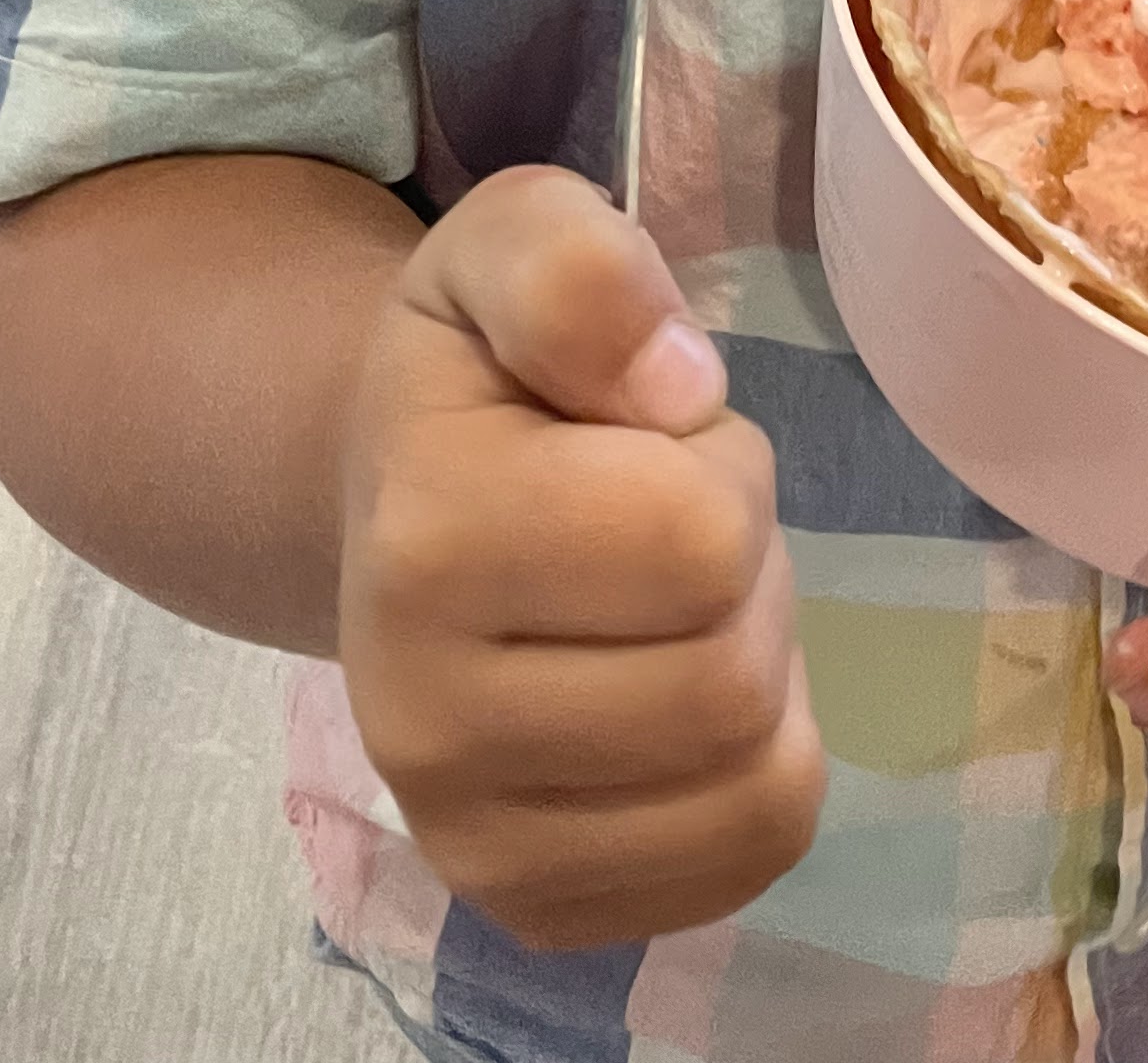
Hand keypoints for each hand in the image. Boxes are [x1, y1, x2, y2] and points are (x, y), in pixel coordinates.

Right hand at [338, 166, 825, 947]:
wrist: (388, 506)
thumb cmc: (478, 369)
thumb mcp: (518, 240)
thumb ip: (584, 270)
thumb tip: (674, 385)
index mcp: (426, 538)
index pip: (701, 542)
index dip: (719, 467)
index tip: (653, 438)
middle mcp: (422, 720)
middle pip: (733, 679)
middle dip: (745, 573)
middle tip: (669, 524)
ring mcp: (470, 837)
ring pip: (755, 785)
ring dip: (759, 672)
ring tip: (673, 606)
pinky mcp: (530, 908)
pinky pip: (744, 863)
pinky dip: (753, 772)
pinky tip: (674, 698)